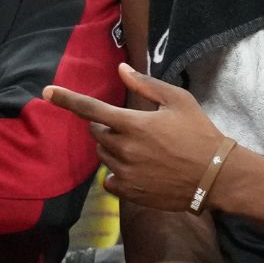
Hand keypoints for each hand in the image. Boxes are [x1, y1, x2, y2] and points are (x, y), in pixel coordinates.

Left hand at [45, 63, 224, 211]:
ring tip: (141, 148)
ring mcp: (124, 173)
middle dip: (107, 126)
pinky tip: (138, 169)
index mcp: (132, 123)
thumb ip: (145, 85)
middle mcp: (122, 148)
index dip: (66, 99)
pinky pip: (109, 180)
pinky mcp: (129, 192)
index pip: (90, 108)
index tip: (47, 92)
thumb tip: (120, 69)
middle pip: (97, 133)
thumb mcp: (178, 100)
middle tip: (132, 126)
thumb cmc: (199, 133)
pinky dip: (117, 173)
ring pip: (103, 155)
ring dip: (113, 147)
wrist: (216, 176)